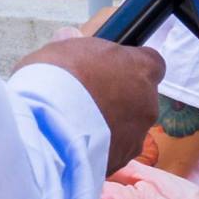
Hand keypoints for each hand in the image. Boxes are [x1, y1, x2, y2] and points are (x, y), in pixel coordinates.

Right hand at [16, 37, 162, 173]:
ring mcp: (138, 135)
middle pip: (140, 99)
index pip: (151, 63)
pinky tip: (75, 145)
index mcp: (141, 68)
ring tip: (76, 126)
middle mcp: (148, 102)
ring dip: (109, 127)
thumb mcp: (61, 50)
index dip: (130, 67)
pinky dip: (100, 149)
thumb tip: (69, 36)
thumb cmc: (57, 80)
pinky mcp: (121, 161)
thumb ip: (74, 46)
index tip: (110, 70)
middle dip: (118, 100)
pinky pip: (113, 151)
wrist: (47, 129)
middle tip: (87, 99)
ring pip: (128, 128)